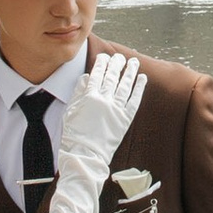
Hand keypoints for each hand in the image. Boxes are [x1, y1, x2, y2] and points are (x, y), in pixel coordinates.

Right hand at [53, 50, 147, 183]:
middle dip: (117, 64)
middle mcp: (104, 100)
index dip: (102, 64)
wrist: (84, 155)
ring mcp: (116, 109)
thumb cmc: (73, 135)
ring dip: (130, 72)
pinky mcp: (125, 119)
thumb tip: (85, 78)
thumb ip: (78, 93)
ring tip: (134, 62)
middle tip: (120, 57)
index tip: (105, 57)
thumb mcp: (70, 111)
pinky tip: (142, 78)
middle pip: (112, 77)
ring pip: (125, 85)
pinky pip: (134, 100)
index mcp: (89, 97)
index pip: (97, 75)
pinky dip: (139, 88)